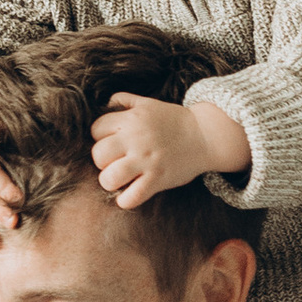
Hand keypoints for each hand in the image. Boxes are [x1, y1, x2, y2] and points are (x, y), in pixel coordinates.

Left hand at [91, 90, 249, 209]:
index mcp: (131, 119)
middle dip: (103, 161)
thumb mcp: (148, 103)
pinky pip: (130, 198)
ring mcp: (146, 161)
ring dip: (110, 181)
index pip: (96, 130)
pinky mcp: (157, 180)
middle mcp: (136, 139)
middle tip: (115, 162)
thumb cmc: (174, 120)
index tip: (113, 143)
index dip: (101, 137)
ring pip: (109, 178)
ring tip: (120, 179)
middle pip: (98, 155)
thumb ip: (125, 100)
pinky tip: (131, 193)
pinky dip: (125, 200)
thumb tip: (105, 103)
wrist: (205, 135)